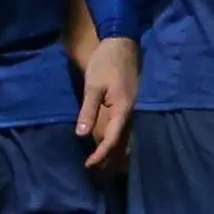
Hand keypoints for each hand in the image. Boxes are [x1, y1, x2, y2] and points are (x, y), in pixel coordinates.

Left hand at [78, 34, 137, 173]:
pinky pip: (123, 127)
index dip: (101, 154)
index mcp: (123, 108)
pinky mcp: (129, 103)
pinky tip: (104, 142)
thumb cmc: (106, 62)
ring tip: (98, 162)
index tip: (88, 165)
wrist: (122, 42)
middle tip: (93, 171)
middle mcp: (131, 112)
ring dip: (111, 150)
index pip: (113, 139)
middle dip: (108, 158)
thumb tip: (81, 135)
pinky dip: (114, 138)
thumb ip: (88, 110)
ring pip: (124, 136)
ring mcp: (132, 108)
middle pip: (122, 142)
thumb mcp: (93, 85)